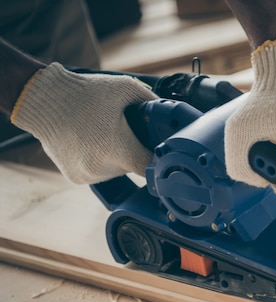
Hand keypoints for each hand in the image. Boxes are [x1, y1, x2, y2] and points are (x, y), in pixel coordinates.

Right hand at [11, 63, 156, 183]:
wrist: (42, 100)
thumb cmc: (85, 93)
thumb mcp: (126, 89)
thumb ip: (153, 102)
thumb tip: (172, 112)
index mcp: (119, 150)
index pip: (151, 168)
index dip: (158, 160)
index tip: (160, 153)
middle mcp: (103, 168)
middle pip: (133, 168)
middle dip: (134, 151)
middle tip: (126, 132)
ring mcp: (88, 175)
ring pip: (116, 171)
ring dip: (117, 158)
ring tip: (105, 134)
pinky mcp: (77, 178)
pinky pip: (99, 173)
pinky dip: (100, 161)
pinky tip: (92, 143)